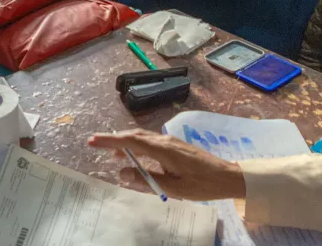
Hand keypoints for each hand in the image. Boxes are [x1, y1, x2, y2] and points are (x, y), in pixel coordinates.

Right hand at [88, 130, 245, 200]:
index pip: (130, 141)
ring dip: (126, 142)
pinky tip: (136, 156)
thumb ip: (147, 179)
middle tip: (96, 144)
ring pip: (143, 137)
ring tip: (113, 153)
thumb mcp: (174, 187)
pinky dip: (138, 145)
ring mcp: (171, 142)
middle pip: (134, 135)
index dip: (110, 140)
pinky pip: (151, 141)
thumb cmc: (202, 184)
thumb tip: (123, 173)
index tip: (93, 141)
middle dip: (114, 139)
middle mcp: (165, 141)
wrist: (229, 177)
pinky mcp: (176, 146)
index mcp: (163, 149)